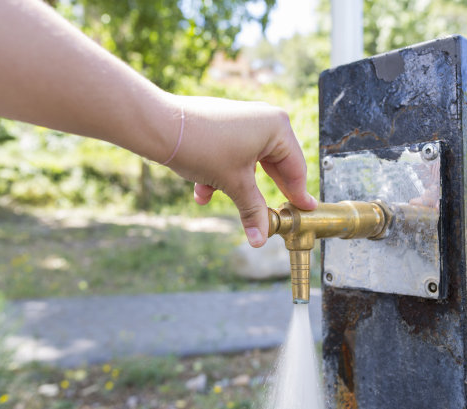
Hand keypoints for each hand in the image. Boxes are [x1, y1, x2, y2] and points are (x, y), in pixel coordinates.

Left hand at [163, 95, 317, 246]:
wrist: (160, 126)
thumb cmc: (203, 147)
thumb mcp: (234, 184)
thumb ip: (253, 211)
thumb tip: (261, 239)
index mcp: (277, 127)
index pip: (295, 169)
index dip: (298, 194)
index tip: (305, 210)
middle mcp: (264, 120)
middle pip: (273, 166)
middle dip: (263, 193)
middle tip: (275, 215)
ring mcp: (243, 120)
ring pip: (249, 163)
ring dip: (235, 185)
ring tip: (219, 197)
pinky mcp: (224, 124)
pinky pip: (233, 154)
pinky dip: (221, 173)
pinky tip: (202, 191)